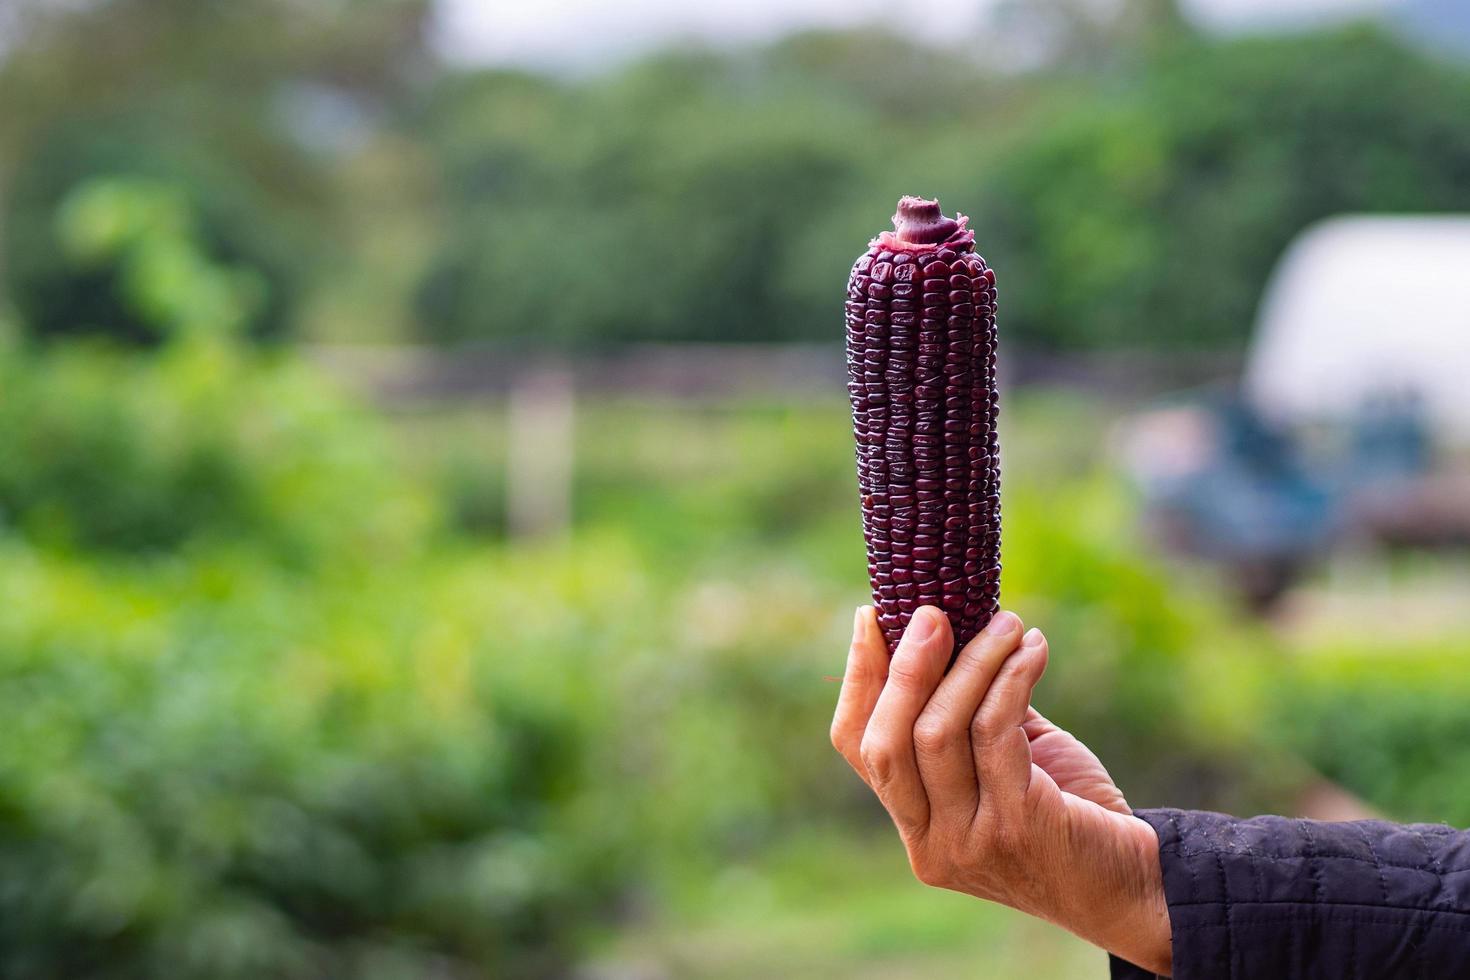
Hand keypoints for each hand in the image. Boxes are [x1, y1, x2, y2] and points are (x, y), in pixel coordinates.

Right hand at [830, 605, 1171, 975]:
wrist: (1138, 881)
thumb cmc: (1071, 811)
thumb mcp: (1004, 761)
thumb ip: (968, 714)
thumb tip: (951, 629)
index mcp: (915, 825)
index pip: (857, 747)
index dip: (858, 679)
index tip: (871, 617)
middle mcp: (929, 843)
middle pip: (886, 743)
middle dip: (905, 669)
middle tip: (934, 612)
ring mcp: (968, 841)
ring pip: (939, 732)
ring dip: (972, 663)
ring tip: (1006, 623)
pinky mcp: (1016, 826)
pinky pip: (995, 732)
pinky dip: (1011, 679)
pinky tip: (1033, 650)